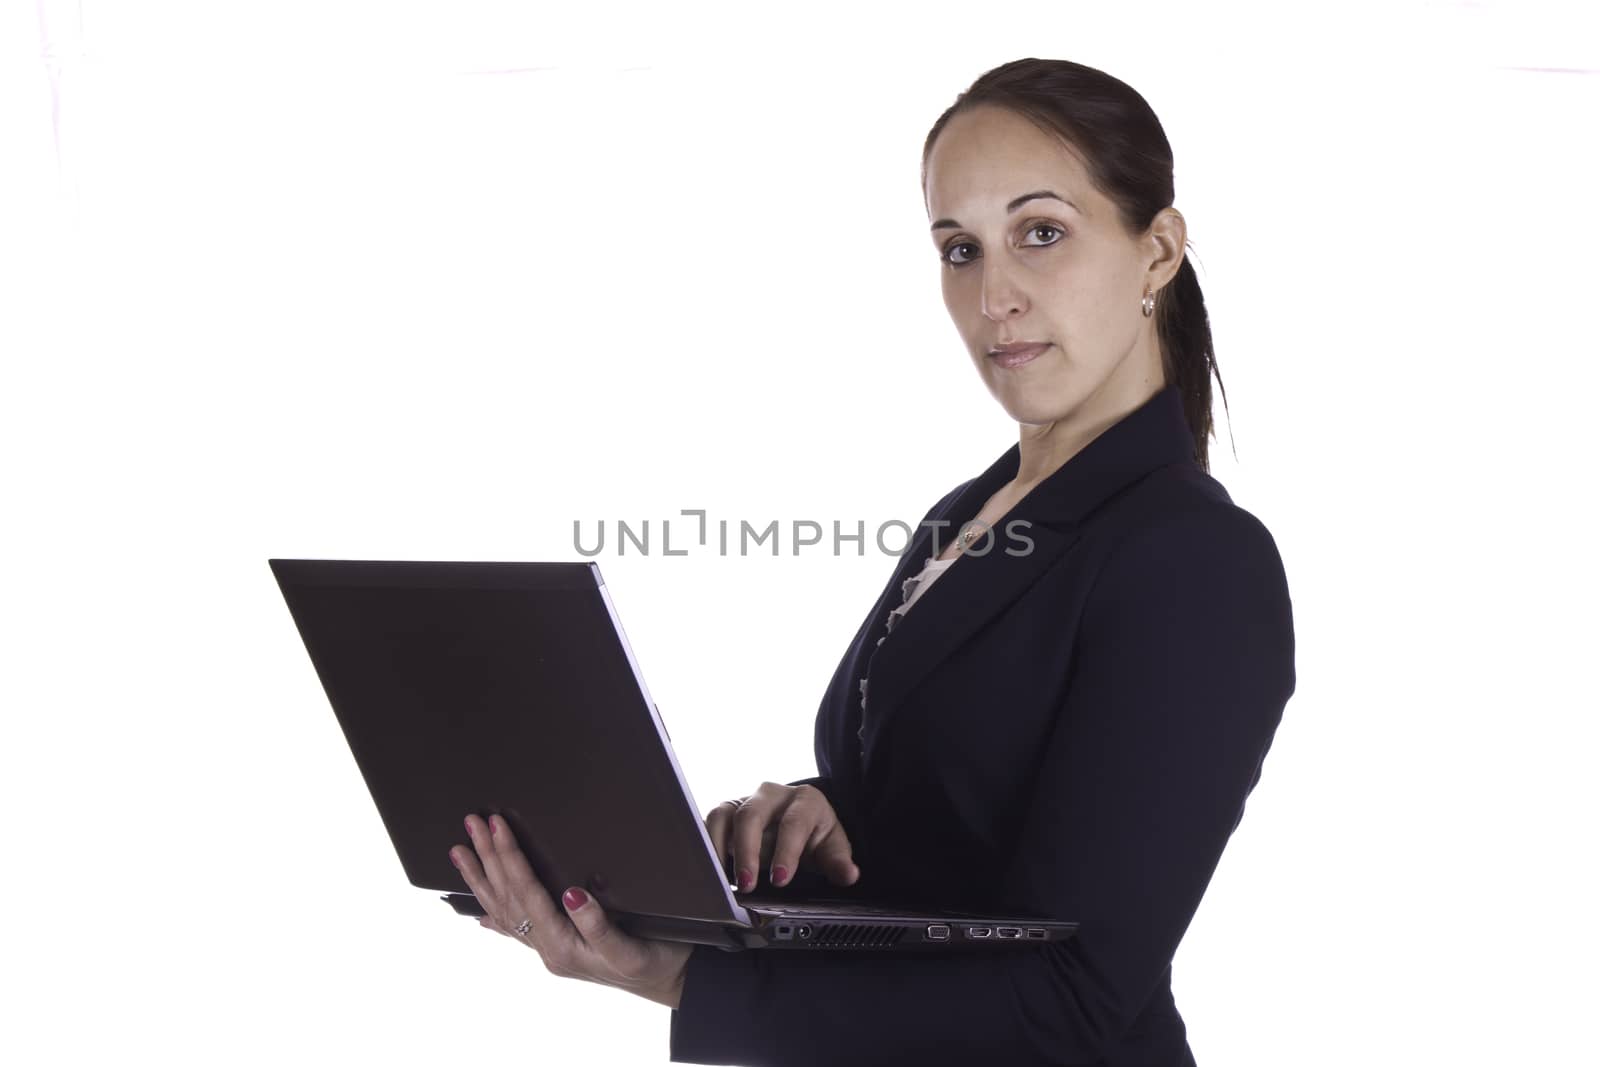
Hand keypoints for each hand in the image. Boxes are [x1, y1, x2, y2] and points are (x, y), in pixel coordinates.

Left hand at [451, 813, 692, 1009]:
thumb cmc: (657, 962)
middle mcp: (548, 949)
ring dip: (482, 878)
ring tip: (459, 852)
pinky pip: (516, 928)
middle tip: (472, 822)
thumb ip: (598, 925)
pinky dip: (495, 915)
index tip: (497, 826)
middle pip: (508, 897)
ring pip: (504, 910)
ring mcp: (549, 950)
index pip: (527, 893)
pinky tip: (479, 913)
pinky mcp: (558, 947)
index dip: (511, 857)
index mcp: (562, 946)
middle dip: (488, 858)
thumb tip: (572, 895)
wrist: (673, 982)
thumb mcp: (631, 948)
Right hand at [705, 782, 860, 893]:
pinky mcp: (728, 811)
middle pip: (752, 814)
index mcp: (805, 800)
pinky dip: (709, 844)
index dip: (786, 851)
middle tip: (748, 884)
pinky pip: (712, 822)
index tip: (780, 880)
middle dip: (748, 850)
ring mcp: (747, 800)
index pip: (793, 822)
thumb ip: (838, 862)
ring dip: (721, 848)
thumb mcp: (832, 847)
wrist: (800, 822)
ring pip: (726, 815)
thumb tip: (849, 875)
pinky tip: (711, 869)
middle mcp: (773, 795)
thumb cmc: (815, 834)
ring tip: (724, 880)